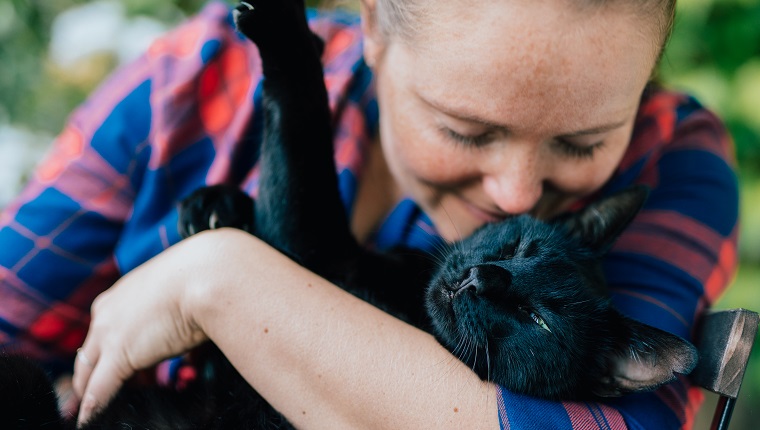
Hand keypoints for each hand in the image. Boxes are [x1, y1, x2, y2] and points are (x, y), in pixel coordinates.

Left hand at [72, 232, 217, 422]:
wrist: (211, 275)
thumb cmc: (208, 278)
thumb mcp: (184, 291)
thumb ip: (177, 310)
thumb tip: (190, 327)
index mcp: (124, 292)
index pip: (105, 329)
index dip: (107, 352)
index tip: (109, 368)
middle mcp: (109, 311)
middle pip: (88, 353)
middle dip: (90, 375)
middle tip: (91, 396)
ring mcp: (110, 333)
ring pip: (88, 372)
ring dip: (90, 393)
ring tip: (92, 412)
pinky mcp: (120, 355)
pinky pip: (99, 390)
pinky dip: (95, 408)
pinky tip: (93, 421)